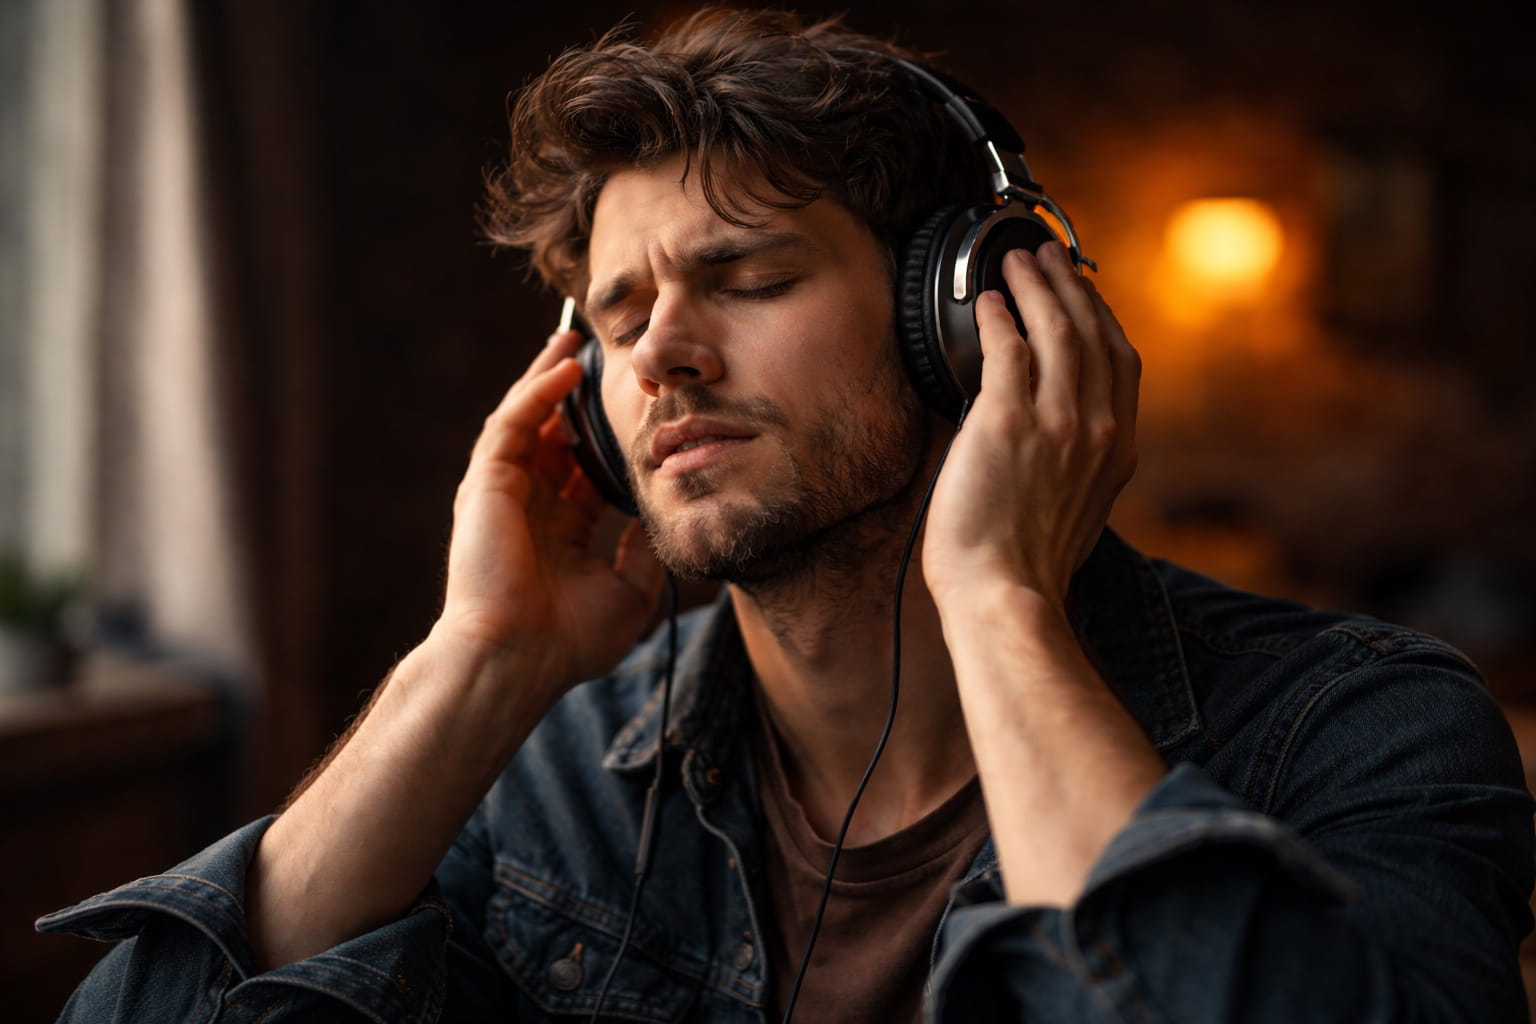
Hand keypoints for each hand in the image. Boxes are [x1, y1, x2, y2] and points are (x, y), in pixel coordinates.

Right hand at [435, 329, 663, 693]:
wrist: (518, 658)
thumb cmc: (569, 640)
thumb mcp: (628, 592)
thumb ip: (643, 549)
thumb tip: (662, 511)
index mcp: (560, 532)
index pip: (585, 471)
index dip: (609, 439)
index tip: (639, 407)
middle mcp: (531, 508)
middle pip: (554, 436)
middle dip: (575, 397)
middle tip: (602, 357)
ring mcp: (505, 494)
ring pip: (528, 420)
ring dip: (549, 378)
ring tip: (575, 340)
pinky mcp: (486, 484)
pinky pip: (512, 425)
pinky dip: (537, 393)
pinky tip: (565, 367)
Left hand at [923, 241, 1139, 608]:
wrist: (1003, 595)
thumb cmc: (1024, 567)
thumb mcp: (1075, 511)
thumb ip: (1075, 466)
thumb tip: (1054, 440)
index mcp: (1116, 451)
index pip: (1120, 364)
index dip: (1102, 319)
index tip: (1084, 294)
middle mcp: (1095, 429)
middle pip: (1093, 334)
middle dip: (1070, 286)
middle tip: (1048, 257)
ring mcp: (1055, 423)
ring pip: (1056, 330)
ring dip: (1036, 287)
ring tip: (1017, 261)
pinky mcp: (1007, 422)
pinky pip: (1008, 350)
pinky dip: (1000, 318)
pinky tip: (989, 303)